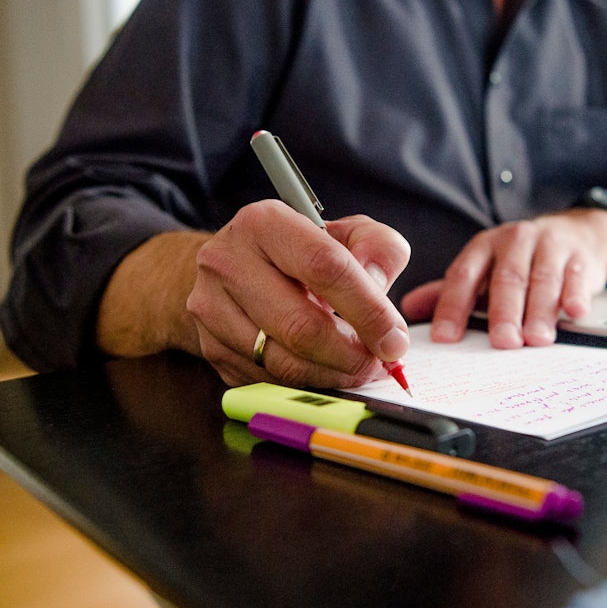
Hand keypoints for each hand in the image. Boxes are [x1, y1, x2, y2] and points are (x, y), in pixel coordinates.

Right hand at [187, 201, 410, 387]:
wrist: (235, 268)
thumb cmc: (301, 253)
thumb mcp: (347, 234)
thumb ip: (379, 249)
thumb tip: (379, 286)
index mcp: (264, 224)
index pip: (325, 268)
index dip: (368, 310)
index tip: (395, 340)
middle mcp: (227, 263)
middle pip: (300, 325)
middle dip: (352, 354)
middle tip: (380, 364)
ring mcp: (211, 309)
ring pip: (283, 362)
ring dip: (332, 375)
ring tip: (359, 369)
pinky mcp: (210, 347)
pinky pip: (267, 380)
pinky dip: (306, 384)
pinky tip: (326, 371)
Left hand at [401, 210, 606, 347]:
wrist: (577, 233)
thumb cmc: (523, 259)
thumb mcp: (484, 269)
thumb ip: (451, 291)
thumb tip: (409, 309)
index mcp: (484, 246)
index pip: (463, 275)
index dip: (452, 306)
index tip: (445, 338)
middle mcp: (515, 241)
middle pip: (507, 279)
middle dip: (503, 313)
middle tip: (502, 343)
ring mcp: (550, 246)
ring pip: (542, 280)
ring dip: (540, 311)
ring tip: (536, 339)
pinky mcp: (581, 257)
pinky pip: (578, 277)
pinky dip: (577, 295)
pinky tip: (575, 312)